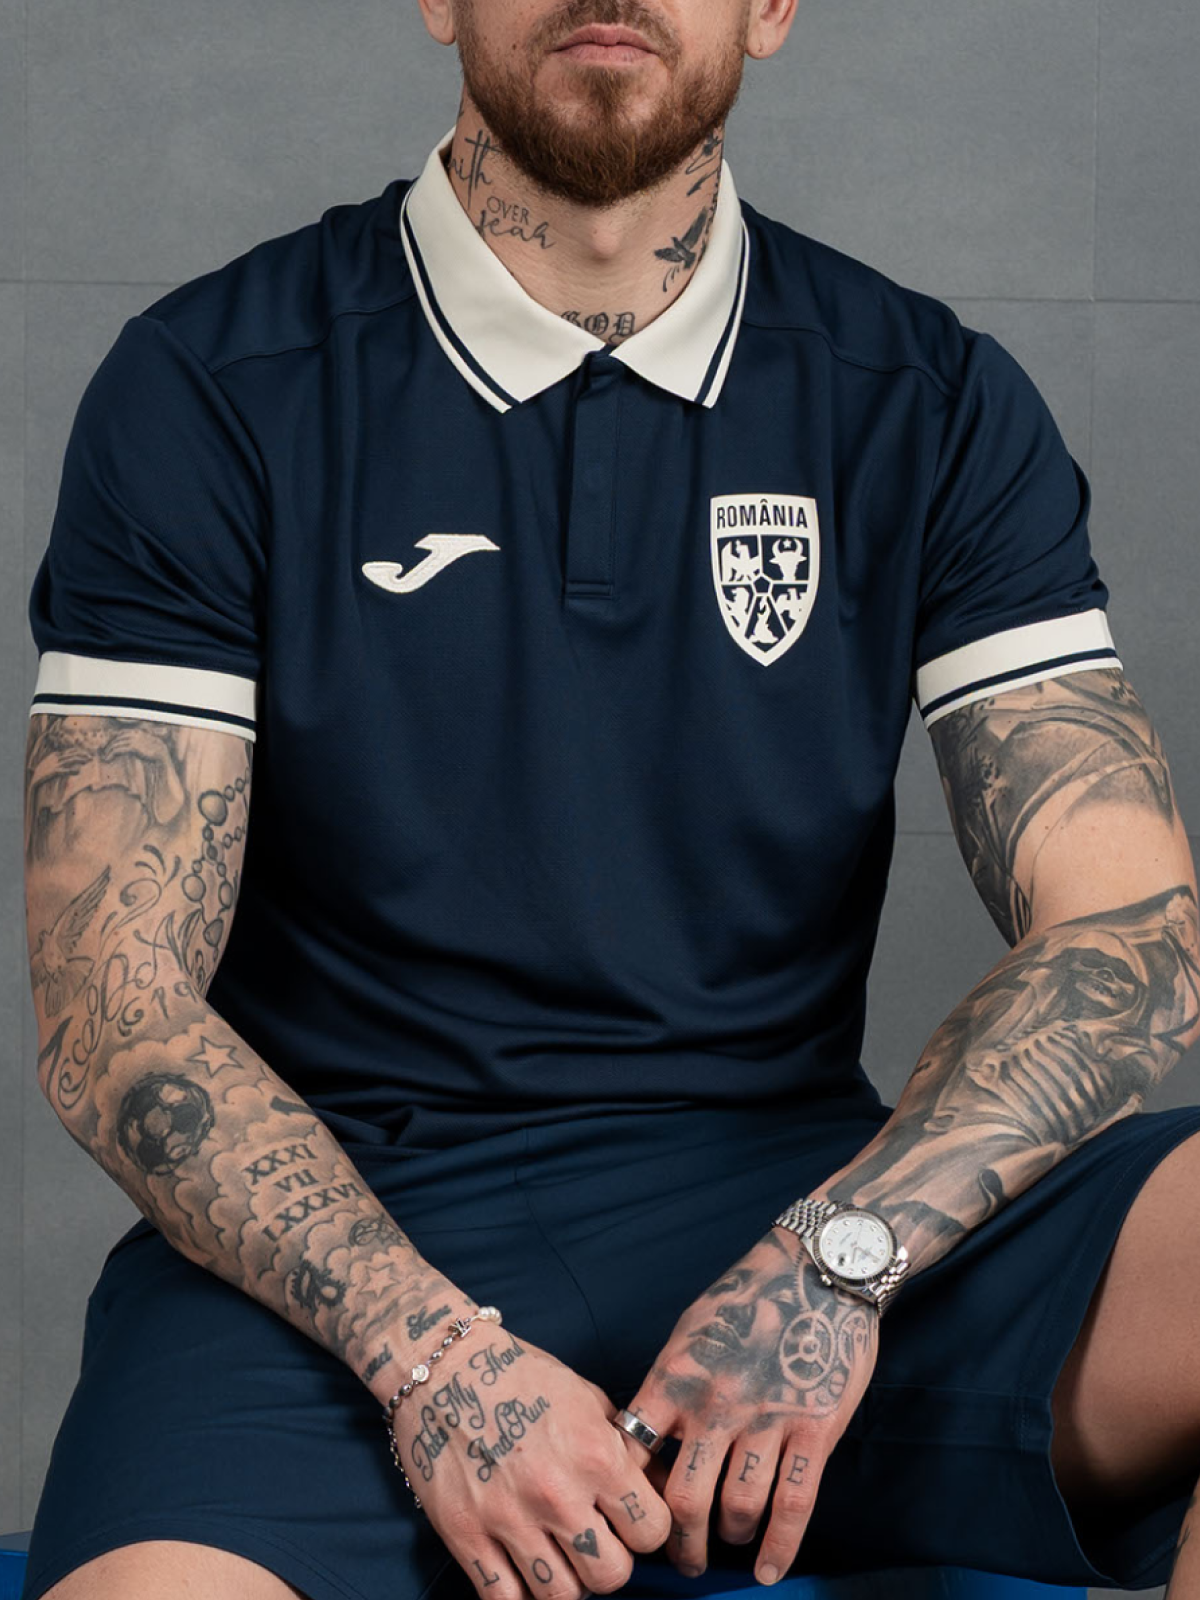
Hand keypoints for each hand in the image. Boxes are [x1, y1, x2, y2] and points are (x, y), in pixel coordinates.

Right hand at [390, 1323, 671, 1599]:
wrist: (442, 1366)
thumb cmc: (519, 1374)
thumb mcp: (587, 1396)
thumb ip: (627, 1446)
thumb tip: (661, 1485)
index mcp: (595, 1454)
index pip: (652, 1529)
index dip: (646, 1529)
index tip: (630, 1521)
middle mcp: (557, 1493)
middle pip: (611, 1576)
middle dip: (609, 1561)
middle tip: (592, 1540)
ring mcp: (508, 1518)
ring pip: (562, 1597)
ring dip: (566, 1582)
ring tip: (558, 1555)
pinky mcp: (464, 1534)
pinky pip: (503, 1599)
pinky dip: (519, 1595)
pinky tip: (522, 1570)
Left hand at [616, 1226, 878, 1583]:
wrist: (818, 1270)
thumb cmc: (749, 1296)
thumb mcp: (690, 1330)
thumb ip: (669, 1383)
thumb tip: (646, 1436)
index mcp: (676, 1378)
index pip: (633, 1452)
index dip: (627, 1495)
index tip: (631, 1516)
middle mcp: (715, 1405)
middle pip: (683, 1500)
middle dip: (679, 1543)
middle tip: (681, 1560)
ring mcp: (767, 1419)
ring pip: (737, 1508)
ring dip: (728, 1540)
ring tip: (726, 1549)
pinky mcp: (814, 1430)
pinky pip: (793, 1504)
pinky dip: (779, 1548)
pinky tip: (767, 1571)